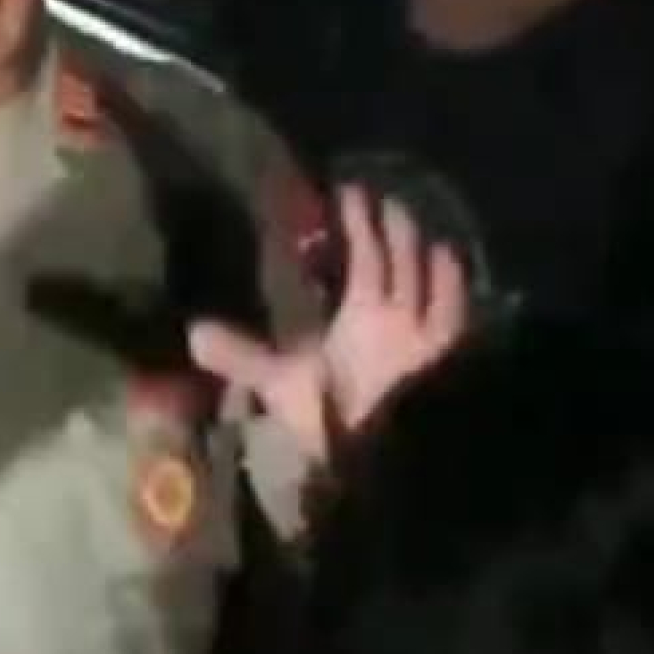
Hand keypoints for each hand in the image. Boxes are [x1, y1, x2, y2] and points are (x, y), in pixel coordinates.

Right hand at [190, 185, 466, 462]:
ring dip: (441, 267)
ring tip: (441, 246)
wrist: (401, 462)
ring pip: (444, 293)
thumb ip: (243, 357)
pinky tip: (460, 313)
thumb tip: (192, 331)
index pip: (367, 254)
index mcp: (368, 310)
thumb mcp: (283, 386)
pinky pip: (461, 332)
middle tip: (392, 203)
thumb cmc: (341, 415)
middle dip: (400, 230)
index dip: (360, 221)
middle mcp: (409, 316)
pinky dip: (461, 313)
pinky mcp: (455, 373)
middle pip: (408, 263)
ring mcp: (437, 344)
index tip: (353, 191)